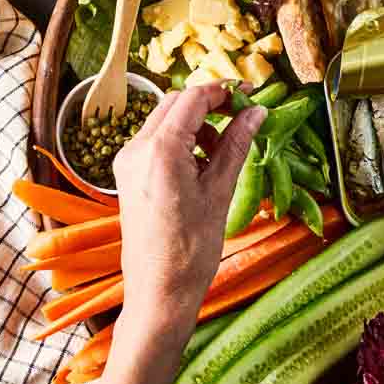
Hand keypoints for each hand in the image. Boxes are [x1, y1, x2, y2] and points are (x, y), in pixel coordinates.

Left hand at [112, 83, 264, 344]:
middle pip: (175, 103)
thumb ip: (236, 145)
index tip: (249, 95)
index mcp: (160, 150)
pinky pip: (155, 141)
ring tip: (223, 150)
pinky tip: (202, 164)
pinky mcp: (127, 175)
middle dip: (209, 104)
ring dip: (196, 122)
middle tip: (242, 117)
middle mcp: (136, 148)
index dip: (224, 91)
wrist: (159, 292)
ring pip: (164, 120)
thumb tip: (256, 112)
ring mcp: (127, 161)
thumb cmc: (192, 249)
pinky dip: (181, 141)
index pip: (193, 98)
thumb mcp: (220, 191)